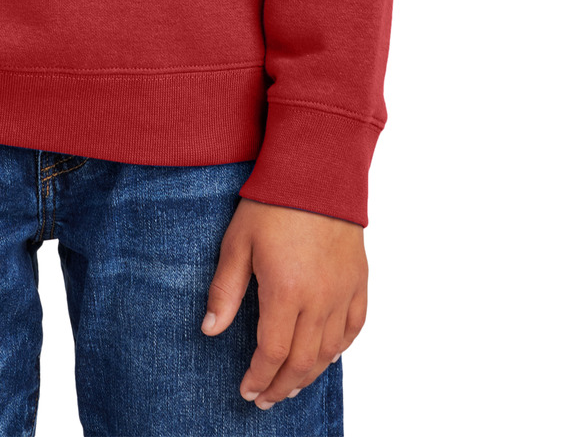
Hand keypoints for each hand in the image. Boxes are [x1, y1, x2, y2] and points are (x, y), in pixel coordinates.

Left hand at [201, 197, 366, 408]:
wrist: (316, 170)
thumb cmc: (271, 203)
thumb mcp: (237, 242)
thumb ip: (224, 290)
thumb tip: (210, 329)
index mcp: (285, 292)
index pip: (271, 353)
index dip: (258, 377)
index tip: (247, 390)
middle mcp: (319, 300)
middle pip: (301, 361)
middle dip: (281, 386)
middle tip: (265, 398)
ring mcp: (342, 292)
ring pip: (329, 351)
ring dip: (308, 374)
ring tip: (290, 384)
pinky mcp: (359, 281)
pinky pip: (354, 327)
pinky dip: (340, 348)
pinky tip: (326, 356)